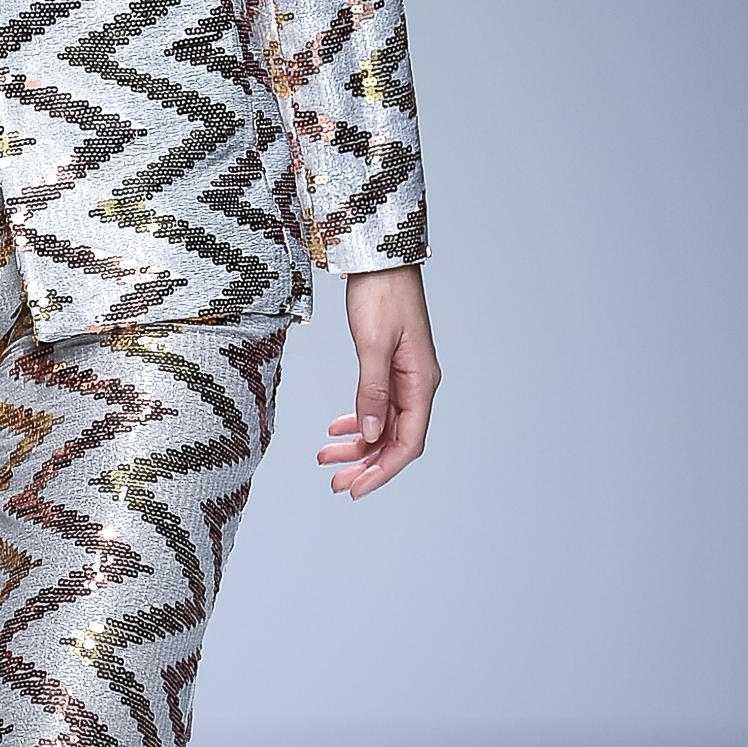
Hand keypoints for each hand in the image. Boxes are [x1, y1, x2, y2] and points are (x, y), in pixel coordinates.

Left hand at [319, 266, 439, 500]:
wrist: (380, 256)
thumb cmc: (382, 292)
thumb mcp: (372, 344)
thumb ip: (372, 391)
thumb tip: (369, 435)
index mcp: (420, 382)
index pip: (407, 443)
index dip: (382, 471)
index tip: (355, 490)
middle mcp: (416, 384)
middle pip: (394, 440)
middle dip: (366, 466)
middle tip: (335, 484)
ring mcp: (403, 376)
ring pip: (382, 425)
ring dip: (358, 446)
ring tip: (327, 460)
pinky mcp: (388, 366)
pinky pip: (376, 405)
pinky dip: (356, 420)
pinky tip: (337, 429)